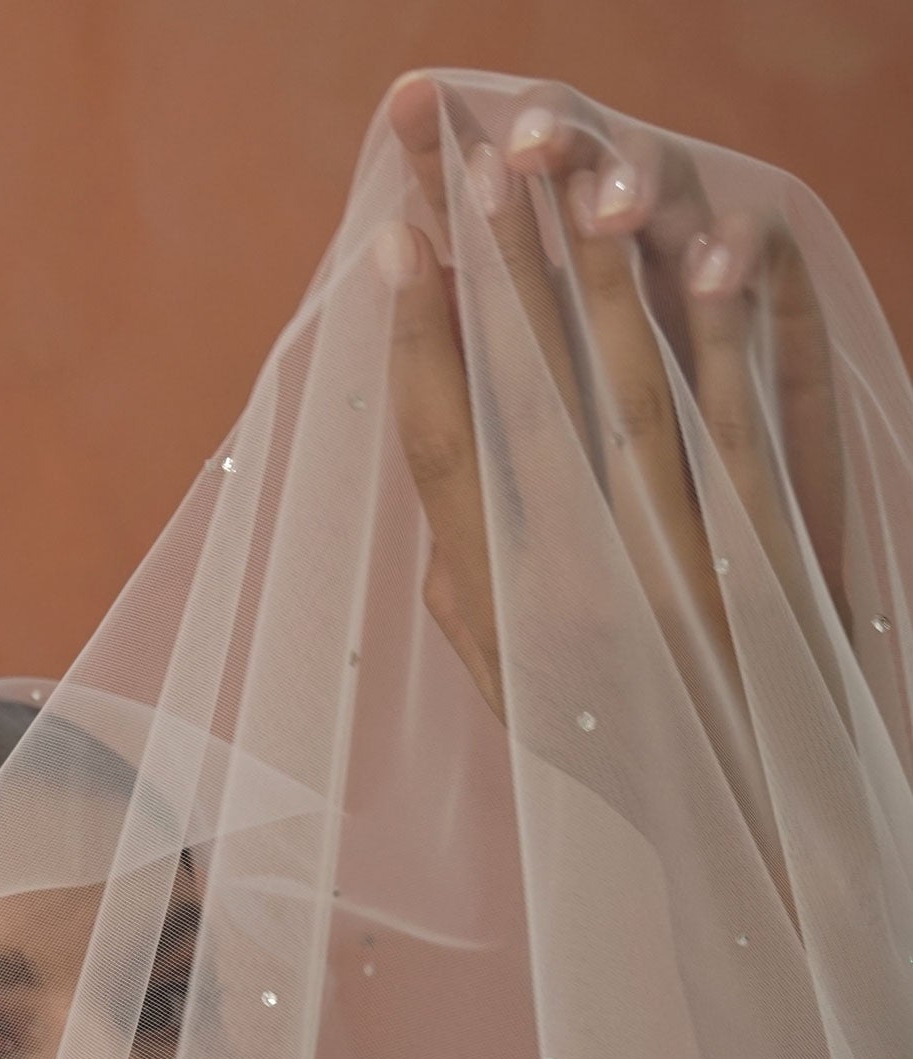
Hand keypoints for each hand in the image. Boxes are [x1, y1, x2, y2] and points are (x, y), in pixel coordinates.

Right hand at [380, 76, 848, 735]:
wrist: (728, 815)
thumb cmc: (599, 737)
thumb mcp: (503, 682)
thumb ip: (462, 582)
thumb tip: (436, 473)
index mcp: (498, 613)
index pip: (441, 451)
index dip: (415, 338)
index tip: (390, 239)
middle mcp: (574, 585)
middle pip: (523, 395)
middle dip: (492, 266)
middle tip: (464, 157)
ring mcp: (669, 567)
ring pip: (625, 391)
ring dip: (591, 273)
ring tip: (558, 173)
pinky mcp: (755, 553)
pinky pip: (735, 421)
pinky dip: (719, 333)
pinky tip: (701, 251)